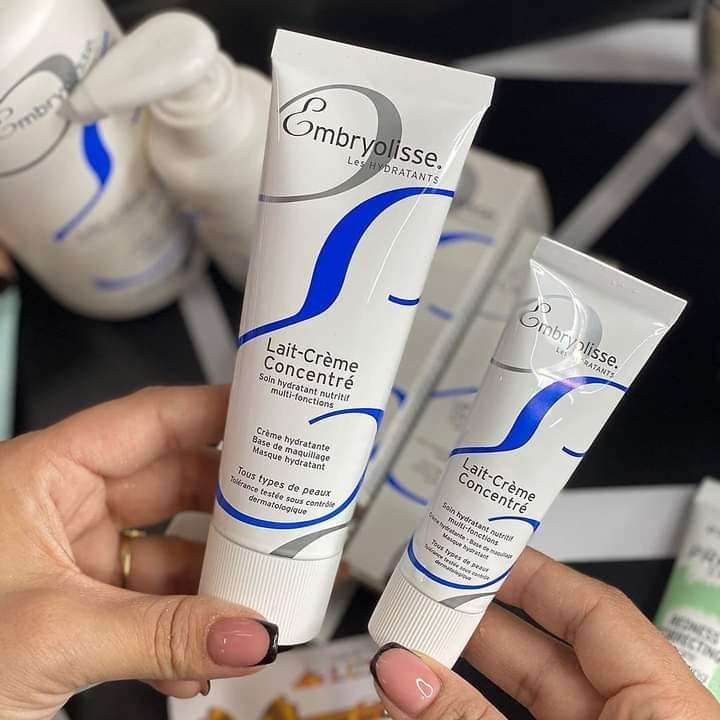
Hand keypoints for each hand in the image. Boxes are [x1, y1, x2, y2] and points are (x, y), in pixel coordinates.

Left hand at [0, 385, 277, 719]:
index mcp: (45, 472)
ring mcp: (76, 558)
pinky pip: (151, 604)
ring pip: (170, 550)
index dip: (217, 412)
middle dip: (232, 509)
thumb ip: (161, 635)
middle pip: (174, 484)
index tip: (274, 415)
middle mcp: (65, 506)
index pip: (150, 419)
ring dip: (212, 583)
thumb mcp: (52, 633)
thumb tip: (248, 634)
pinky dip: (181, 631)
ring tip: (255, 599)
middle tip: (287, 515)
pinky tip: (202, 657)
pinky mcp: (81, 606)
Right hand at [370, 548, 717, 719]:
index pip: (593, 608)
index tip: (477, 550)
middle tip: (426, 598)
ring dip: (469, 672)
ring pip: (533, 698)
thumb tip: (400, 672)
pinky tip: (433, 701)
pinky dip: (478, 714)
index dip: (530, 572)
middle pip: (554, 651)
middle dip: (482, 621)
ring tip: (414, 649)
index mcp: (671, 709)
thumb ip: (469, 718)